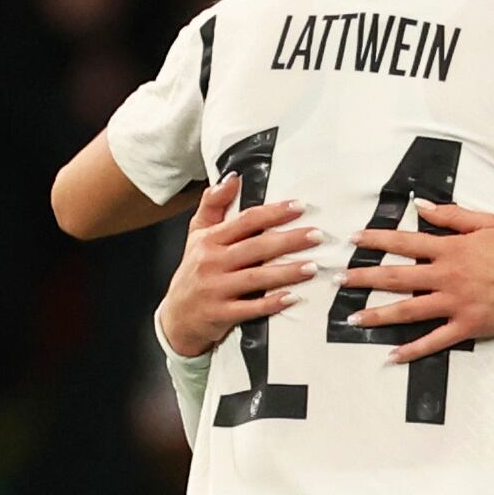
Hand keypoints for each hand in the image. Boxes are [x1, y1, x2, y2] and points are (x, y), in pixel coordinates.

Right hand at [158, 175, 317, 359]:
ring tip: (312, 267)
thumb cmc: (194, 270)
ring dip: (286, 272)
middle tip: (316, 235)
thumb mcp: (197, 234)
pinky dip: (271, 303)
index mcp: (209, 239)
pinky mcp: (220, 314)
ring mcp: (215, 289)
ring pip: (256, 278)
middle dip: (289, 240)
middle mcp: (212, 262)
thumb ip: (213, 204)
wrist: (176, 317)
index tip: (300, 206)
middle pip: (256, 247)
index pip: (246, 220)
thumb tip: (233, 177)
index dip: (274, 213)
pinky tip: (292, 298)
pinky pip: (249, 308)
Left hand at [342, 202, 493, 363]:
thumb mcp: (488, 222)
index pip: (406, 242)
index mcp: (452, 249)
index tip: (354, 239)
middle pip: (398, 277)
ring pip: (409, 310)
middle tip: (339, 280)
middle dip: (365, 278)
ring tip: (354, 318)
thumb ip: (453, 216)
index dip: (378, 240)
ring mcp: (456, 304)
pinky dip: (413, 349)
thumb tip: (422, 207)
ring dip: (379, 314)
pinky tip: (392, 356)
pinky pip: (435, 340)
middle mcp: (448, 276)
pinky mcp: (468, 327)